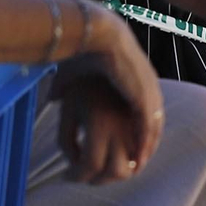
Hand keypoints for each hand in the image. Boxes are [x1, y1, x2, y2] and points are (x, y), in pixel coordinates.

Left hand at [54, 74, 143, 184]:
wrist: (106, 44)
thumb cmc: (81, 77)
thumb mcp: (66, 109)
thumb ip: (66, 139)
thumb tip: (73, 162)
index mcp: (99, 125)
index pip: (89, 166)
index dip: (76, 176)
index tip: (67, 176)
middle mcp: (122, 127)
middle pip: (117, 171)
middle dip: (100, 179)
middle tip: (86, 176)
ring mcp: (138, 120)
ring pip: (136, 162)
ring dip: (121, 169)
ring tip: (104, 167)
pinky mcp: (149, 113)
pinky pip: (148, 144)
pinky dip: (136, 154)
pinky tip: (122, 153)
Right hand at [61, 11, 165, 172]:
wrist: (96, 36)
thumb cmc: (83, 51)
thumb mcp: (71, 74)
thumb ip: (65, 88)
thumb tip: (54, 97)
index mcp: (133, 79)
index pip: (138, 111)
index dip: (131, 131)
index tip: (122, 150)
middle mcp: (145, 87)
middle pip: (150, 124)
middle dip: (142, 145)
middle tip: (132, 165)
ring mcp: (148, 92)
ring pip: (151, 129)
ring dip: (144, 149)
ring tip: (135, 169)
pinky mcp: (145, 96)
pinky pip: (149, 127)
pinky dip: (144, 144)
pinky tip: (139, 160)